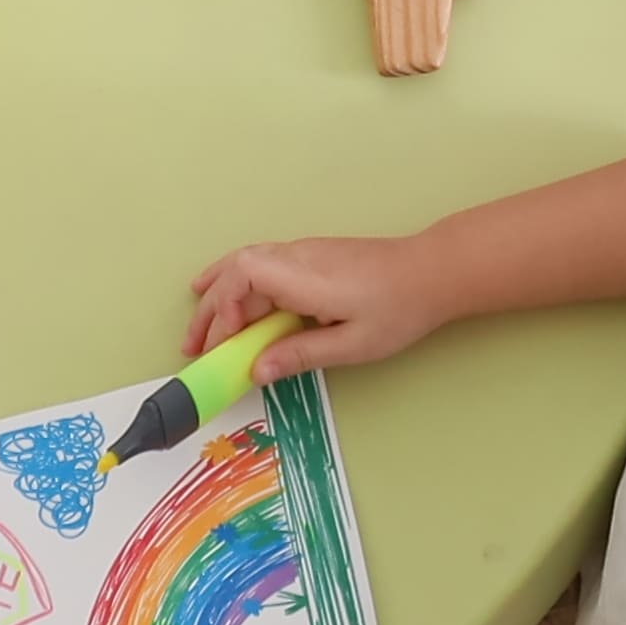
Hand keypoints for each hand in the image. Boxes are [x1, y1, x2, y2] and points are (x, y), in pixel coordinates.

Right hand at [182, 228, 454, 375]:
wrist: (433, 272)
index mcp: (304, 276)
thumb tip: (256, 371)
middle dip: (209, 310)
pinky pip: (261, 265)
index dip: (224, 306)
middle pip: (235, 272)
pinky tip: (230, 298)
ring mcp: (303, 253)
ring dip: (218, 296)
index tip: (225, 341)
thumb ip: (301, 356)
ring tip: (198, 328)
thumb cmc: (399, 308)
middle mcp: (297, 257)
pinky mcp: (311, 258)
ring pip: (244, 265)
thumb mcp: (353, 344)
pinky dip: (237, 284)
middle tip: (192, 348)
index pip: (243, 275)